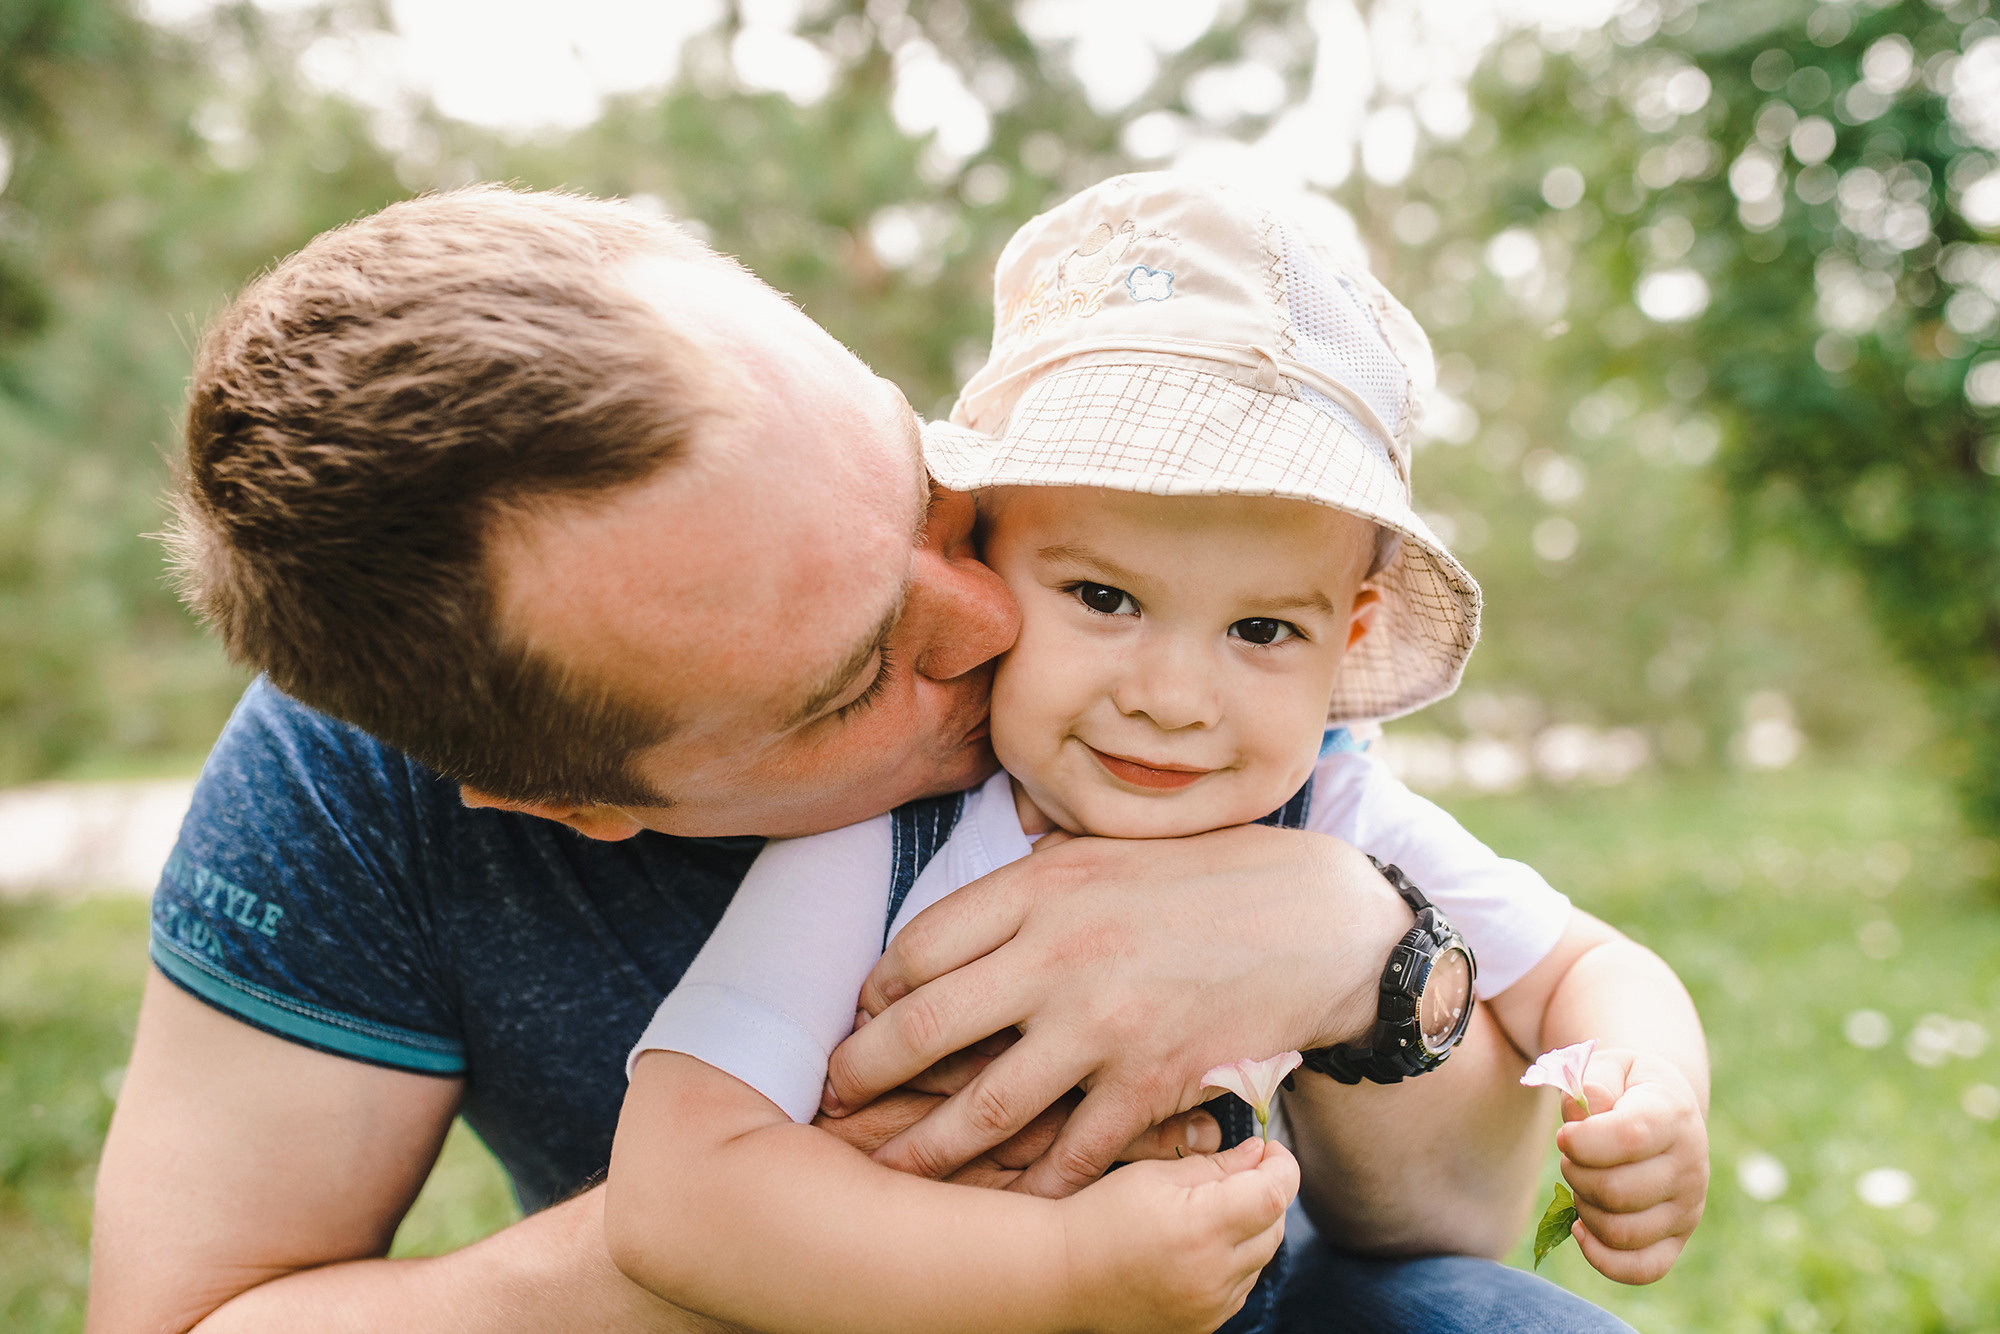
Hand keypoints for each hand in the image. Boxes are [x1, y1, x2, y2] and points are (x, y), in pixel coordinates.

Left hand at [822, 826, 1409, 1195]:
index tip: (861, 1017)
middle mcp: (1059, 952)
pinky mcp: (1151, 1081)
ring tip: (884, 1167)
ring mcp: (1104, 1023)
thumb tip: (975, 878)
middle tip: (834, 1098)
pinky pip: (1072, 1151)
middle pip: (925, 1024)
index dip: (875, 990)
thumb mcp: (1109, 845)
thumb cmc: (1211, 874)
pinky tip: (1003, 1202)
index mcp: (1041, 884)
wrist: (1322, 921)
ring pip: (983, 1104)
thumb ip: (1035, 866)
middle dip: (864, 1071)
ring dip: (923, 1146)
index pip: (920, 945)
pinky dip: (1033, 1183)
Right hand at [1059, 1137, 1297, 1333]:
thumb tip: (1260, 1155)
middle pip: (1274, 1226)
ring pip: (1261, 1258)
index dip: (1282, 1166)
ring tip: (1212, 1210)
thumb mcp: (1155, 1175)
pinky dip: (1235, 1261)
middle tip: (1240, 1172)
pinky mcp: (1203, 1326)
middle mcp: (1213, 1274)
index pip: (1275, 1194)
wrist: (1061, 1274)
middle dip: (1266, 1194)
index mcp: (1201, 1227)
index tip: (1270, 1151)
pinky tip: (1201, 1245)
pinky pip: (1241, 1286)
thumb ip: (1215, 1165)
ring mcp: (1210, 1307)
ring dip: (1252, 1229)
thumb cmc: (1101, 1214)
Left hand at [1559, 1048, 1708, 1283]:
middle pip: (1616, 1191)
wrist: (1662, 1108)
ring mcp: (1688, 1207)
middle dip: (1574, 1173)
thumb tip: (1586, 1108)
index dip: (1582, 1141)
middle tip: (1571, 1156)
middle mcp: (1691, 1165)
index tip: (1565, 1134)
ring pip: (1621, 1232)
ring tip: (1582, 1181)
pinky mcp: (1678, 1238)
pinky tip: (1580, 1228)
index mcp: (1674, 1114)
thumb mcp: (1609, 1065)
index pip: (1629, 1138)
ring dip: (1583, 1208)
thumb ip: (1593, 1080)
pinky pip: (1642, 1269)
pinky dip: (1601, 1257)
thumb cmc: (1625, 1087)